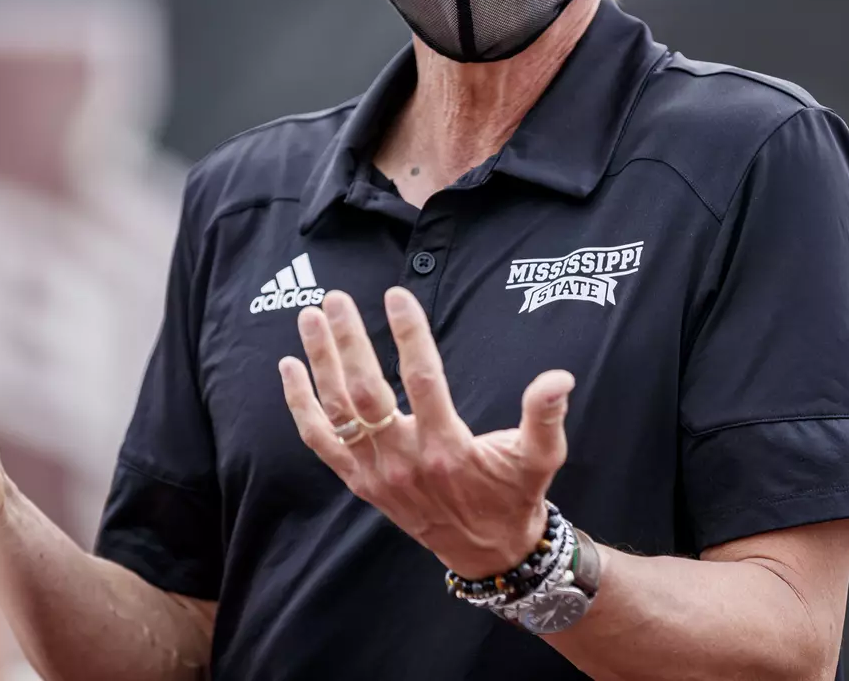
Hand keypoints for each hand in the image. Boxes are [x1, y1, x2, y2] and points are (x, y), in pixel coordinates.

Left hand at [279, 287, 573, 578]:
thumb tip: (559, 378)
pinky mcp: (359, 482)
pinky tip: (289, 368)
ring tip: (310, 318)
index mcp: (447, 447)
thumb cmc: (514, 495)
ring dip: (320, 362)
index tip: (396, 296)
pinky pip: (319, 441)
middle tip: (336, 299)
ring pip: (336, 412)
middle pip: (365, 393)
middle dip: (348, 341)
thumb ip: (545, 417)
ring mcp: (376, 473)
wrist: (487, 551)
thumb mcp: (541, 458)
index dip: (408, 335)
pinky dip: (300, 405)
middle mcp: (404, 461)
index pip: (422, 380)